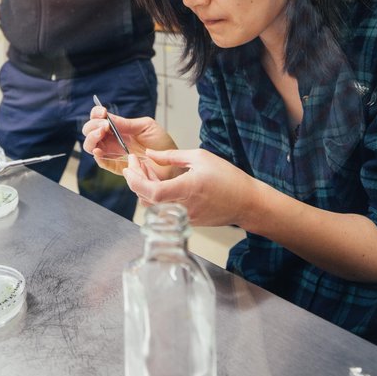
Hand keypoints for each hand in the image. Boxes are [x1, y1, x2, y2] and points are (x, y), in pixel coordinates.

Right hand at [82, 108, 176, 175]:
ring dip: (91, 138)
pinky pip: (100, 162)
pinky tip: (100, 150)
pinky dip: (97, 155)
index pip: (99, 118)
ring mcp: (112, 153)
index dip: (96, 114)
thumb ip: (126, 123)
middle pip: (90, 131)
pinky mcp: (116, 167)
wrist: (172, 164)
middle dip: (92, 125)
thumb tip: (107, 117)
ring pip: (90, 146)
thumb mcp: (146, 126)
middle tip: (104, 125)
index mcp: (119, 128)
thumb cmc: (162, 144)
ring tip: (102, 133)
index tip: (102, 112)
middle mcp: (112, 140)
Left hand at [124, 147, 260, 227]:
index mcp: (187, 189)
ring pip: (153, 205)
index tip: (130, 166)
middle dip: (135, 180)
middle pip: (147, 199)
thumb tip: (150, 154)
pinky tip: (157, 179)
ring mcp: (184, 217)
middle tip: (134, 162)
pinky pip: (163, 208)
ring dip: (144, 187)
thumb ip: (172, 156)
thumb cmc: (228, 178)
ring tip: (146, 168)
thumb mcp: (200, 157)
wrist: (246, 202)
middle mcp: (183, 207)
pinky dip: (155, 194)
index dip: (136, 180)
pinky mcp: (186, 221)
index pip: (153, 192)